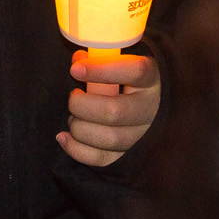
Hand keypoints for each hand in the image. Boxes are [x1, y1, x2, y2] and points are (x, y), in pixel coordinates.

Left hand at [57, 52, 159, 167]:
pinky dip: (77, 150)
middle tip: (74, 97)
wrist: (154, 106)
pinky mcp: (131, 157)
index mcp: (152, 80)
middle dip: (82, 105)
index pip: (133, 71)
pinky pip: (103, 160)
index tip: (75, 69)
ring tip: (73, 118)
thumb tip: (78, 60)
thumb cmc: (131, 80)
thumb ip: (101, 58)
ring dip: (80, 128)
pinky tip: (63, 137)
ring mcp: (144, 137)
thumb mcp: (123, 63)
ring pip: (109, 138)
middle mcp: (152, 110)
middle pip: (114, 112)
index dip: (101, 70)